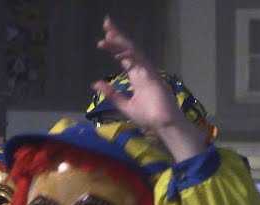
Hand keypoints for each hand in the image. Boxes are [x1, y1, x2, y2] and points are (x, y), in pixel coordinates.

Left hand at [93, 17, 205, 161]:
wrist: (163, 125)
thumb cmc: (149, 118)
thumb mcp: (124, 105)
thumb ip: (112, 93)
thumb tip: (96, 83)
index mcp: (136, 77)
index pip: (124, 56)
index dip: (115, 46)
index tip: (103, 38)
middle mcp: (142, 71)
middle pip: (128, 49)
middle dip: (118, 36)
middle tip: (106, 23)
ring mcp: (147, 71)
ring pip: (133, 51)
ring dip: (121, 42)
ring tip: (108, 35)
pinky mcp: (152, 75)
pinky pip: (140, 60)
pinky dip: (129, 54)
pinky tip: (118, 52)